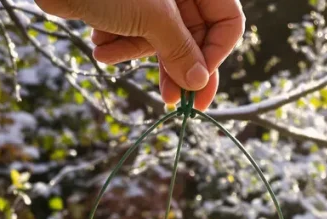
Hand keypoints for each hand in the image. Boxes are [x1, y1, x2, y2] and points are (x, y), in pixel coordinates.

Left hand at [34, 0, 244, 110]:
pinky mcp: (125, 7)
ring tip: (109, 55)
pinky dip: (118, 45)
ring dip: (136, 53)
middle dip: (176, 66)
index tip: (201, 83)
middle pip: (194, 35)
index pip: (227, 21)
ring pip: (161, 39)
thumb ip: (181, 51)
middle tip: (173, 102)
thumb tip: (199, 83)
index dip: (217, 53)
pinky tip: (99, 47)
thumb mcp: (153, 18)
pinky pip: (135, 34)